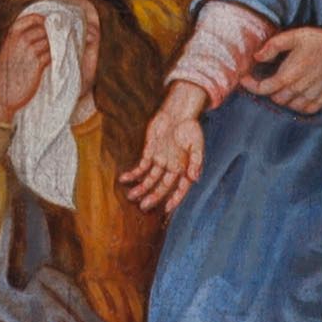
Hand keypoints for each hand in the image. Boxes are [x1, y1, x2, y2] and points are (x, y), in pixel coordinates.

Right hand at [0, 12, 52, 119]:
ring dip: (56, 44)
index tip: (50, 23)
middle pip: (44, 29)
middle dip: (53, 32)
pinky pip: (52, 54)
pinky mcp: (37, 64)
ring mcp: (29, 51)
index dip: (43, 19)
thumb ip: (19, 39)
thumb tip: (39, 30)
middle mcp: (20, 40)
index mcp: (12, 35)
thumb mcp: (8, 51)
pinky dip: (56, 55)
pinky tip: (56, 59)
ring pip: (50, 41)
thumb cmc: (7, 74)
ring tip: (61, 48)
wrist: (2, 96)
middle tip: (61, 37)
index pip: (32, 17)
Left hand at [124, 83, 206, 213]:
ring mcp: (160, 161)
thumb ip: (196, 161)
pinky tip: (124, 179)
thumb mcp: (197, 144)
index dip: (174, 199)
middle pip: (162, 187)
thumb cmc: (191, 128)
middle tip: (143, 207)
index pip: (180, 189)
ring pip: (149, 179)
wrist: (178, 111)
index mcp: (185, 168)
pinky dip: (133, 173)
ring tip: (131, 197)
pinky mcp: (150, 153)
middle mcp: (172, 168)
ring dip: (141, 188)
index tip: (166, 209)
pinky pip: (141, 166)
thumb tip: (194, 178)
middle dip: (153, 197)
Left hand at [251, 23, 321, 114]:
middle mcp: (298, 90)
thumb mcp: (294, 36)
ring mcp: (310, 97)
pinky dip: (298, 105)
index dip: (250, 86)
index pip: (263, 89)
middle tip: (268, 79)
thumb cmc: (320, 42)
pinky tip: (298, 93)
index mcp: (288, 75)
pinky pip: (305, 110)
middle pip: (275, 98)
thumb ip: (273, 46)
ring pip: (289, 105)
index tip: (245, 79)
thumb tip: (256, 56)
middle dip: (269, 89)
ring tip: (284, 84)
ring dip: (283, 97)